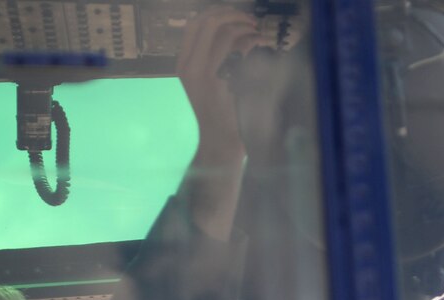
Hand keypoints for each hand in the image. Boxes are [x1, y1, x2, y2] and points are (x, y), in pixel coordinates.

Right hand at [177, 6, 266, 164]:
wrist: (219, 142)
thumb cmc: (217, 113)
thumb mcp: (206, 82)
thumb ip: (210, 58)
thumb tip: (227, 29)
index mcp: (183, 65)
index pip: (193, 25)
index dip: (215, 13)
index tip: (233, 14)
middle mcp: (189, 67)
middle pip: (207, 22)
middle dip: (232, 14)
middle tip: (249, 21)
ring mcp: (203, 74)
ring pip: (224, 32)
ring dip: (245, 26)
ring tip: (257, 33)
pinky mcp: (221, 82)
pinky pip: (238, 48)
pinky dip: (252, 40)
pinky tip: (259, 44)